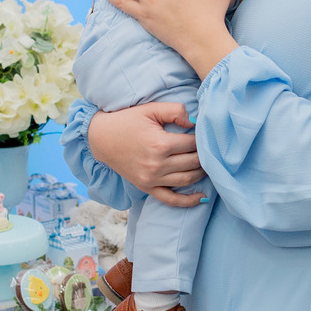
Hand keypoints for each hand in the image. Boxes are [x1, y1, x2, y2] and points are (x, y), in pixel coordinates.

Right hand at [87, 100, 206, 206]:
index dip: (202, 138)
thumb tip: (194, 122)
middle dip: (205, 155)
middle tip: (209, 149)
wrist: (101, 138)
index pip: (193, 144)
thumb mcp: (150, 109)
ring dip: (201, 173)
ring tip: (208, 165)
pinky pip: (171, 199)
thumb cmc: (126, 121)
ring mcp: (152, 179)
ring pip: (187, 180)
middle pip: (193, 162)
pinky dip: (188, 201)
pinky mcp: (146, 187)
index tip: (205, 134)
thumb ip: (175, 110)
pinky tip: (202, 198)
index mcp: (160, 144)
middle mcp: (157, 164)